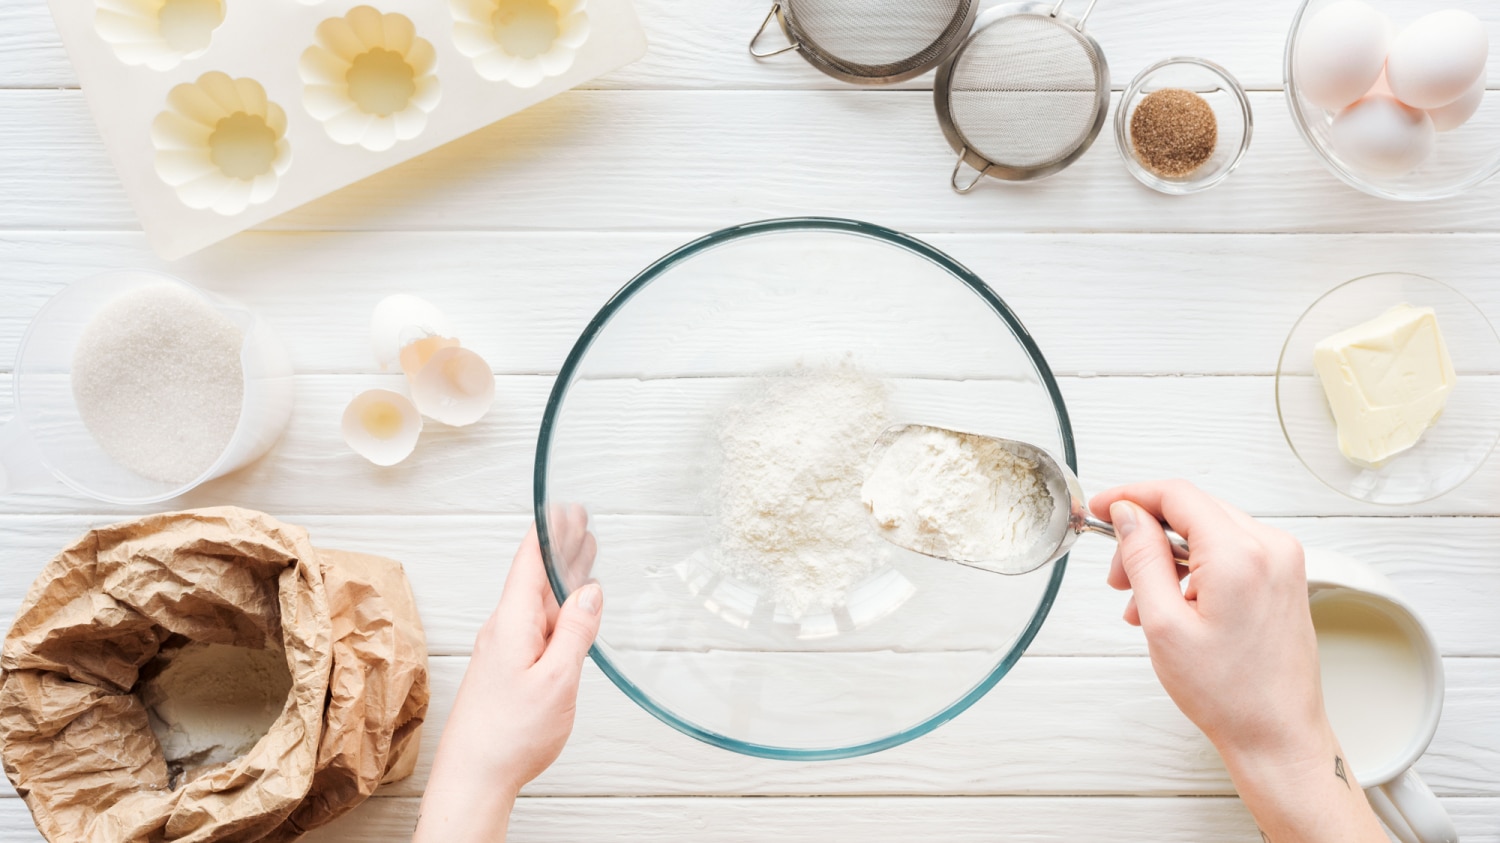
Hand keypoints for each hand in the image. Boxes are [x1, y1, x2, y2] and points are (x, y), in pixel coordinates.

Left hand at [414, 507, 602, 842]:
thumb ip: (575, 631)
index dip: (549, 530)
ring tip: (582, 551)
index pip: (529, 562)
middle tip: (581, 519)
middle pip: (534, 576)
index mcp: (511, 623)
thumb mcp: (557, 680)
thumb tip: (590, 592)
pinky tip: (569, 608)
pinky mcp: (507, 667)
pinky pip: (535, 623)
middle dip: (560, 546)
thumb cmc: (508, 736)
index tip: (564, 505)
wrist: (474, 777)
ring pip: (537, 600)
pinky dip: (556, 605)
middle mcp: (503, 630)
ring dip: (561, 575)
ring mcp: (504, 649)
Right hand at [1091, 480, 1384, 842]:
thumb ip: (1142, 557)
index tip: (1102, 510)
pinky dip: (1195, 567)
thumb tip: (1129, 516)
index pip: (1176, 495)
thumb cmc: (1228, 693)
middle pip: (1193, 510)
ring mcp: (1284, 562)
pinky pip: (1231, 550)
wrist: (1277, 734)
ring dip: (1168, 555)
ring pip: (1209, 530)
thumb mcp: (1163, 624)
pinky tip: (1174, 603)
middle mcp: (1271, 548)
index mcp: (1240, 554)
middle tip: (1118, 575)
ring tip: (1144, 602)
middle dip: (1147, 534)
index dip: (1130, 496)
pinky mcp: (1285, 577)